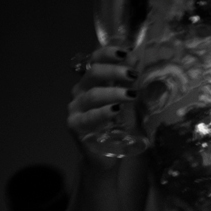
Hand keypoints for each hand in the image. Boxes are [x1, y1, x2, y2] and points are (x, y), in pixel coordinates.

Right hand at [67, 46, 138, 165]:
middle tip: (132, 74)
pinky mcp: (74, 126)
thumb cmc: (115, 129)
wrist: (105, 158)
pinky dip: (103, 113)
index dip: (108, 53)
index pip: (95, 61)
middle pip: (93, 75)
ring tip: (131, 94)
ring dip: (113, 92)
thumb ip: (127, 84)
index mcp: (89, 83)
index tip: (126, 51)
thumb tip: (136, 60)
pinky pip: (89, 117)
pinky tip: (116, 111)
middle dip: (114, 71)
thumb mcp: (125, 104)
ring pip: (93, 95)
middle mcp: (79, 92)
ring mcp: (75, 109)